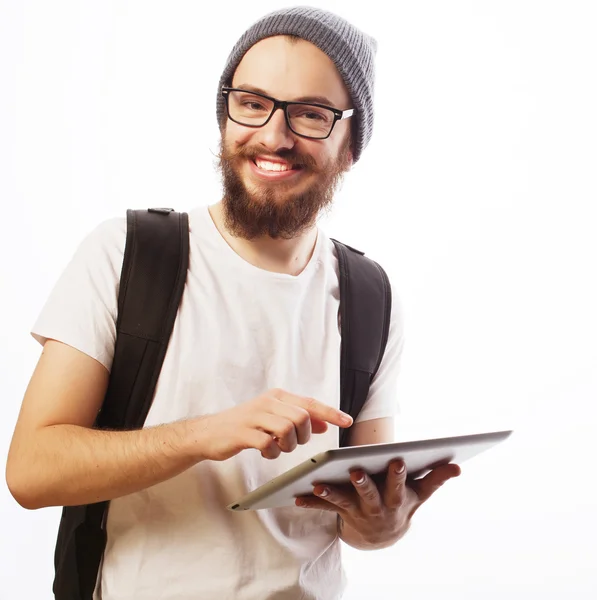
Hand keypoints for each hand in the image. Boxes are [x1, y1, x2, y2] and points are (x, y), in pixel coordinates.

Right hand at [192, 388, 352, 461]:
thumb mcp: (273, 419)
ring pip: (287, 429)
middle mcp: (267, 402)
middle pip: (301, 418)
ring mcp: (254, 416)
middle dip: (303, 436)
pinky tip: (264, 452)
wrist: (209, 432)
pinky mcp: (243, 432)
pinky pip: (268, 444)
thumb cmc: (245, 426)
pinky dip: (271, 453)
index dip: (330, 412)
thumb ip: (298, 419)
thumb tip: (325, 424)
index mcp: (277, 397)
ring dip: (287, 445)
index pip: (310, 403)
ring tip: (276, 447)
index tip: (347, 421)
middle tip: (291, 443)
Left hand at [295, 460, 460, 547]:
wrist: (382, 536)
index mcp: (396, 499)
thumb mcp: (420, 494)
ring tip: (319, 484)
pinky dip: (311, 502)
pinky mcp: (341, 514)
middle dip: (363, 483)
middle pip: (369, 495)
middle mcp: (376, 508)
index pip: (399, 485)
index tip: (397, 459)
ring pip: (343, 502)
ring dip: (331, 493)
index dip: (398, 474)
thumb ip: (436, 478)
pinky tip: (297, 496)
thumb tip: (457, 466)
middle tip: (355, 470)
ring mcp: (357, 513)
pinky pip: (324, 509)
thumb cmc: (402, 504)